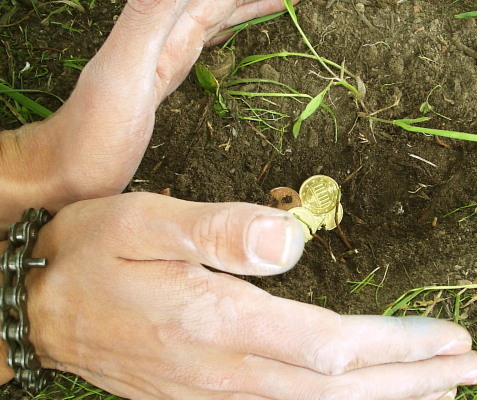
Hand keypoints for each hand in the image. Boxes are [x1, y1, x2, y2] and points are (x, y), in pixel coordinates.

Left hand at [0, 0, 296, 226]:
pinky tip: (232, 33)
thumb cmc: (92, 134)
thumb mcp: (122, 72)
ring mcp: (165, 57)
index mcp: (158, 29)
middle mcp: (164, 36)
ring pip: (213, 18)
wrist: (67, 171)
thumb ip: (148, 19)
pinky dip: (225, 32)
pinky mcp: (165, 79)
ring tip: (275, 3)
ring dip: (242, 7)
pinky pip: (204, 44)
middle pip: (216, 1)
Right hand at [26, 193, 476, 399]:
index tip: (453, 338)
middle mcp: (224, 372)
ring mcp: (216, 398)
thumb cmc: (95, 254)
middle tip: (475, 370)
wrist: (41, 309)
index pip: (331, 346)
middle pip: (340, 390)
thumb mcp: (147, 219)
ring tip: (437, 387)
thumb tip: (291, 237)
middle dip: (414, 380)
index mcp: (216, 322)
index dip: (398, 346)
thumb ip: (219, 230)